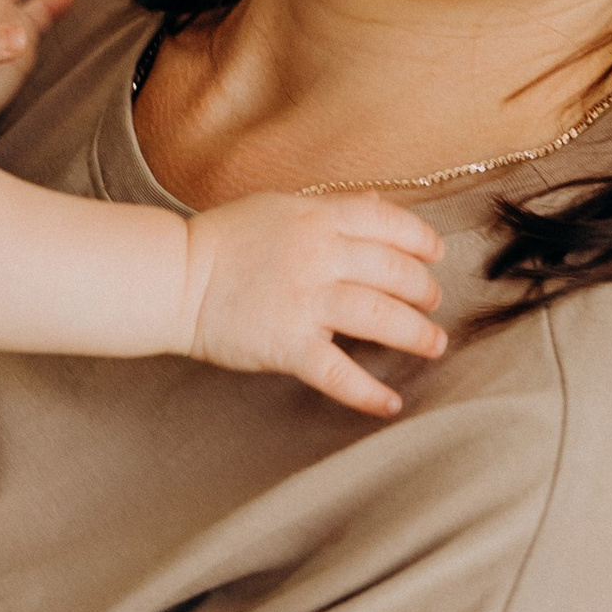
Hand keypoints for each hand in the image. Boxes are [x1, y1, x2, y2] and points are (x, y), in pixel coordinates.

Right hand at [179, 191, 444, 418]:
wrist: (174, 277)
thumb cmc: (223, 242)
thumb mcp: (279, 208)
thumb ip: (331, 210)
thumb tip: (378, 208)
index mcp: (317, 219)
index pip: (387, 223)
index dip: (420, 240)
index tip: (436, 255)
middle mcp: (319, 256)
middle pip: (394, 272)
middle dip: (423, 290)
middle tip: (433, 304)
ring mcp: (305, 301)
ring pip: (381, 317)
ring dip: (416, 334)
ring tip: (433, 345)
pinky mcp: (288, 345)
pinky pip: (339, 373)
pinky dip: (369, 392)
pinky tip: (389, 404)